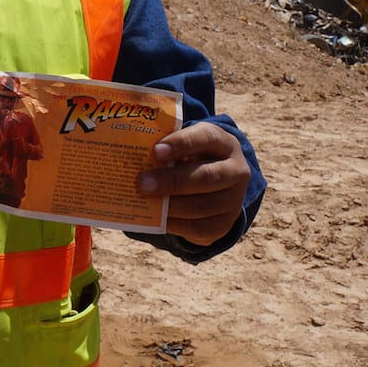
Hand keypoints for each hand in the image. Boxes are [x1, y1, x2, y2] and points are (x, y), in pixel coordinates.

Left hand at [137, 122, 249, 245]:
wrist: (217, 185)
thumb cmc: (191, 158)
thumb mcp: (185, 146)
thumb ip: (166, 148)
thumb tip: (131, 155)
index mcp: (224, 143)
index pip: (206, 139)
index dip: (181, 144)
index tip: (156, 151)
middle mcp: (236, 171)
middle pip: (206, 176)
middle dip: (171, 181)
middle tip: (142, 183)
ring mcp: (233, 200)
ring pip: (202, 206)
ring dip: (170, 205)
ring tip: (145, 202)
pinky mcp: (224, 223)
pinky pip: (199, 227)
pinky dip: (174, 223)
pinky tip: (156, 218)